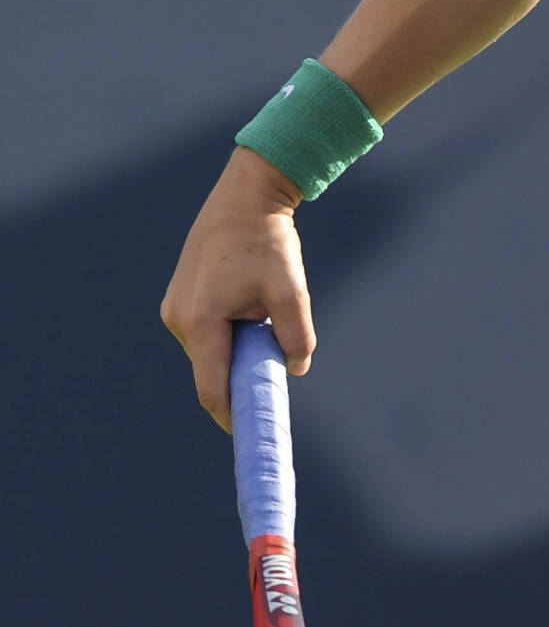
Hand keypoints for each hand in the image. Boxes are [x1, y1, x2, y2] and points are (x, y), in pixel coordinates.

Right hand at [160, 146, 314, 432]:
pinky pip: (204, 331)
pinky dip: (226, 333)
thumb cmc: (268, 239)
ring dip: (234, 350)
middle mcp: (179, 317)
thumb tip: (296, 370)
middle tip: (271, 375)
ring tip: (262, 318)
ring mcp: (175, 307)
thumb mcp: (291, 288)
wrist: (246, 194)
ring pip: (208, 351)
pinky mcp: (179, 297)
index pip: (211, 387)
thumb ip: (296, 334)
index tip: (249, 432)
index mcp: (201, 320)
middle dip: (239, 377)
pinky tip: (248, 307)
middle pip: (211, 370)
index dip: (230, 415)